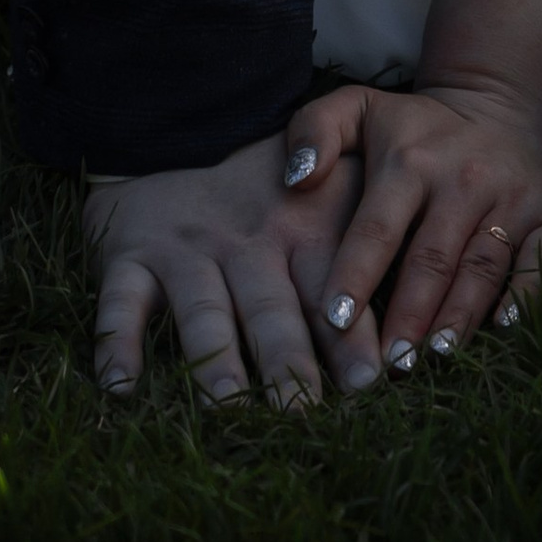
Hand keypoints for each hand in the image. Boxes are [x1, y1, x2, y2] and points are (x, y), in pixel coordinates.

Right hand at [86, 127, 381, 405]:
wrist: (175, 127)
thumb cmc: (269, 181)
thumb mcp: (327, 185)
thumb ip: (368, 229)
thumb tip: (426, 299)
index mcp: (299, 230)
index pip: (329, 286)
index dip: (349, 333)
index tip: (372, 380)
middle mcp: (244, 242)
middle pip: (268, 307)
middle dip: (286, 361)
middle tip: (302, 414)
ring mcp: (185, 250)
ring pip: (201, 309)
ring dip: (213, 357)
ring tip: (229, 405)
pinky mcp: (131, 257)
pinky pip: (120, 302)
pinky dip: (115, 343)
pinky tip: (120, 388)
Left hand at [289, 75, 541, 367]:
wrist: (501, 105)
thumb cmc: (415, 127)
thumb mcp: (358, 108)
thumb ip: (314, 132)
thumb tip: (294, 181)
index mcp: (409, 161)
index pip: (377, 227)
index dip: (356, 276)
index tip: (335, 323)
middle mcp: (462, 180)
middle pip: (432, 259)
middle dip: (408, 316)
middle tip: (387, 366)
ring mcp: (511, 198)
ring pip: (482, 266)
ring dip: (459, 317)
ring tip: (435, 358)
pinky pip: (540, 262)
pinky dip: (525, 298)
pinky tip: (504, 330)